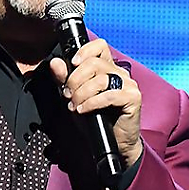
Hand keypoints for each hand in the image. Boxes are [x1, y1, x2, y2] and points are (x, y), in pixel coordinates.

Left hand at [49, 39, 142, 168]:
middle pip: (94, 63)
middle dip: (75, 79)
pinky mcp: (133, 98)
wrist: (115, 143)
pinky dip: (92, 103)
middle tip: (68, 94)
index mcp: (108, 68)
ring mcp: (128, 84)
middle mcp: (120, 73)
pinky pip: (109, 95)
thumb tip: (55, 63)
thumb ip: (65, 79)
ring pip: (100, 79)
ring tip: (76, 105)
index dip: (84, 51)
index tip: (72, 64)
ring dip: (82, 93)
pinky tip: (84, 110)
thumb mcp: (76, 97)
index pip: (99, 46)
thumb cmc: (97, 119)